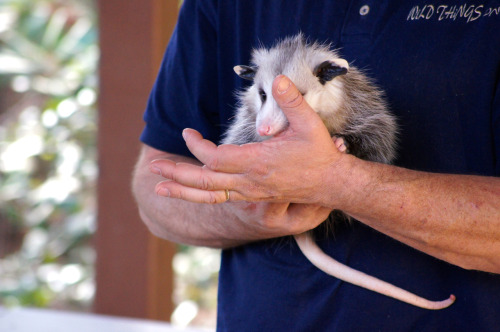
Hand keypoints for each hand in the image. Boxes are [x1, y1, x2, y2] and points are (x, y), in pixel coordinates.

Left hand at [152, 75, 346, 207]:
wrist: (331, 184)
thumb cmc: (319, 154)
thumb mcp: (309, 124)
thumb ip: (291, 101)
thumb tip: (277, 79)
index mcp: (258, 163)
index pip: (216, 159)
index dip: (197, 147)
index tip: (187, 132)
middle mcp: (250, 182)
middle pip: (206, 181)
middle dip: (178, 174)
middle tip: (155, 166)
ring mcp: (251, 193)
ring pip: (211, 196)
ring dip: (184, 191)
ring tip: (160, 189)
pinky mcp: (253, 197)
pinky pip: (222, 198)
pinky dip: (202, 196)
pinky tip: (191, 192)